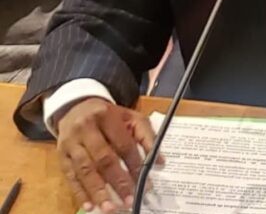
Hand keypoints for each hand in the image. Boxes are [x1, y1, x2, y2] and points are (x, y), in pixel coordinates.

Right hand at [56, 98, 161, 212]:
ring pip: (84, 170)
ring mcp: (70, 143)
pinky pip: (69, 176)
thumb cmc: (109, 115)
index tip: (145, 183)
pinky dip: (79, 193)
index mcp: (106, 116)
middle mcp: (86, 129)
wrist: (76, 107)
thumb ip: (146, 136)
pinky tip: (89, 206)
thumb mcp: (130, 117)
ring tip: (109, 208)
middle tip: (129, 200)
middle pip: (103, 158)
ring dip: (98, 192)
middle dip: (117, 181)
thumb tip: (159, 162)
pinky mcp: (61, 156)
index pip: (123, 144)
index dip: (134, 164)